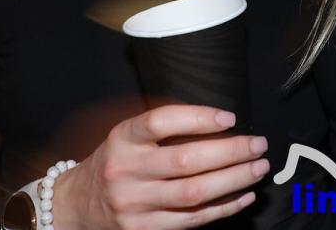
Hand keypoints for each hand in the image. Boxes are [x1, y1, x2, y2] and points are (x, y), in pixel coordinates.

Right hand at [52, 105, 269, 229]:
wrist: (77, 205)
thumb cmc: (117, 161)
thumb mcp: (128, 135)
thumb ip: (165, 125)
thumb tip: (220, 120)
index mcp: (122, 139)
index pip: (160, 122)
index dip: (198, 118)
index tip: (230, 117)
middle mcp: (126, 171)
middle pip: (184, 160)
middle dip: (229, 152)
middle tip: (258, 144)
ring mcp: (135, 205)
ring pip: (192, 194)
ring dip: (233, 181)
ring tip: (258, 168)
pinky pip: (192, 220)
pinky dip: (223, 208)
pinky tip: (244, 196)